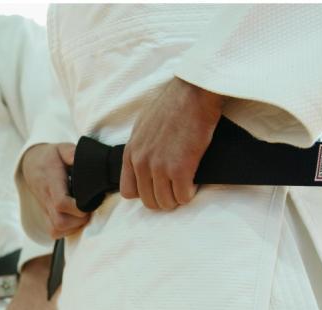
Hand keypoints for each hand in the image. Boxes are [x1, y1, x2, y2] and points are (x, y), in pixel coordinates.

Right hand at [21, 143, 89, 238]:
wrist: (31, 164)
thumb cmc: (50, 157)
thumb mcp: (61, 148)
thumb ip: (72, 153)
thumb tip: (83, 158)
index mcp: (51, 183)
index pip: (61, 203)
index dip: (78, 208)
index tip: (89, 202)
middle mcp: (46, 199)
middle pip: (60, 222)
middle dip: (79, 220)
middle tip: (89, 209)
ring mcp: (45, 209)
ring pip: (57, 229)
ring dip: (74, 227)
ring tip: (84, 214)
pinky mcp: (46, 215)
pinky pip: (53, 232)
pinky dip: (66, 231)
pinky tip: (75, 220)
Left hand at [120, 77, 224, 209]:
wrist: (192, 94)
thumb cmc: (171, 105)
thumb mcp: (143, 126)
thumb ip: (139, 147)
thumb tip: (142, 162)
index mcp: (130, 153)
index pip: (128, 191)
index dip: (144, 192)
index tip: (157, 187)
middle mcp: (141, 163)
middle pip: (148, 200)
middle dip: (163, 199)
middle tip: (175, 190)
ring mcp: (159, 167)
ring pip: (165, 202)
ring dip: (176, 198)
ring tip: (185, 187)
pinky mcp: (180, 169)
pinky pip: (183, 196)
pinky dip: (189, 194)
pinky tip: (194, 183)